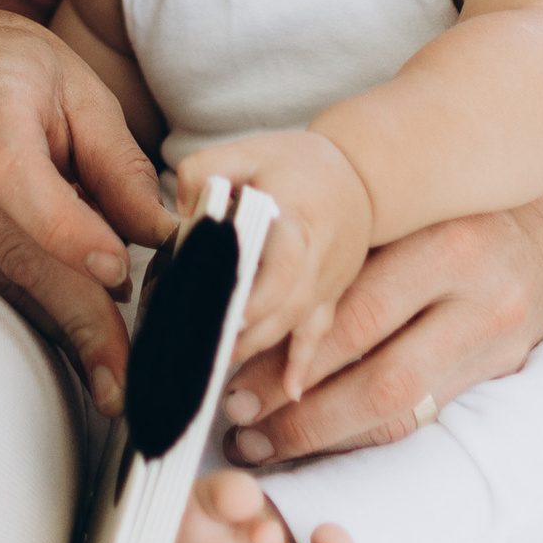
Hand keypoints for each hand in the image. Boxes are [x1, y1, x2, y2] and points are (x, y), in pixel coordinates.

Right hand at [0, 12, 172, 409]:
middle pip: (12, 249)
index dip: (67, 231)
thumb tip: (160, 235)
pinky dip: (17, 297)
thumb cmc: (4, 66)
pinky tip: (52, 303)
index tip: (117, 274)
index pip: (15, 175)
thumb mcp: (78, 86)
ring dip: (56, 310)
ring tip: (104, 332)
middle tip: (125, 373)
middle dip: (80, 317)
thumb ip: (121, 164)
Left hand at [177, 128, 374, 388]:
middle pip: (285, 304)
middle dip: (245, 331)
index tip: (223, 313)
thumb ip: (204, 173)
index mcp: (297, 214)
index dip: (256, 293)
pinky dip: (304, 364)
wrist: (360, 177)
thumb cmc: (294, 164)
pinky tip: (290, 392)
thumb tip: (182, 217)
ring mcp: (327, 281)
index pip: (283, 261)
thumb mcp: (246, 150)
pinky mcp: (330, 298)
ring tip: (217, 364)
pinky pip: (319, 334)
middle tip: (202, 348)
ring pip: (297, 325)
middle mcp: (318, 255)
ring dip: (259, 350)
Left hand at [222, 195, 542, 463]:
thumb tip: (246, 298)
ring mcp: (498, 346)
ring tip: (264, 441)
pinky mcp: (503, 371)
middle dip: (299, 410)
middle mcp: (482, 302)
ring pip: (403, 411)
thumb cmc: (454, 197)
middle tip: (238, 420)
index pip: (357, 316)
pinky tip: (321, 436)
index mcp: (451, 248)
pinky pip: (425, 415)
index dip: (287, 353)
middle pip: (380, 379)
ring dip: (326, 434)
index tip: (229, 367)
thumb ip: (343, 248)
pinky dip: (366, 430)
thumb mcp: (405, 205)